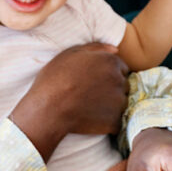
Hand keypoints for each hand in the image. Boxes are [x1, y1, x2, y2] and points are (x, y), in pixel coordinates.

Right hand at [10, 42, 128, 160]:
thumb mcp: (71, 54)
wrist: (48, 109)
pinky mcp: (115, 121)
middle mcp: (120, 80)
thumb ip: (96, 48)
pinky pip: (116, 121)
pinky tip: (91, 119)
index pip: (122, 68)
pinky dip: (107, 122)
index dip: (107, 74)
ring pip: (121, 103)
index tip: (94, 81)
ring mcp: (119, 102)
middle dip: (112, 89)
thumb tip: (116, 49)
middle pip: (123, 85)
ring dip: (111, 105)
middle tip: (91, 95)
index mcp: (111, 62)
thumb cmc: (55, 79)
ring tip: (90, 107)